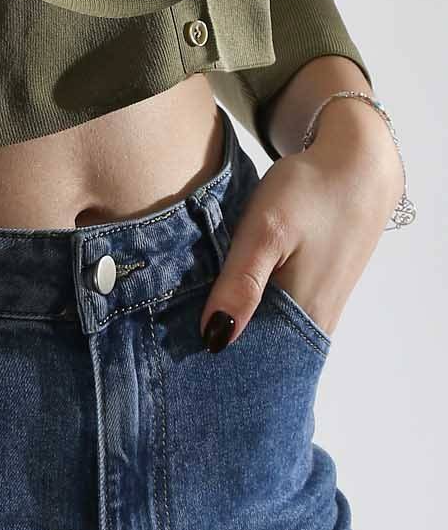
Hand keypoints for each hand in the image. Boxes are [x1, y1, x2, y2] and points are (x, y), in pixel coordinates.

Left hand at [198, 99, 405, 351]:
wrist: (357, 165)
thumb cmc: (309, 193)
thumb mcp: (266, 231)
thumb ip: (241, 284)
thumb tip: (214, 339)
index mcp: (303, 317)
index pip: (252, 363)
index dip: (212, 362)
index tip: (174, 356)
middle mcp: (315, 325)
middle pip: (259, 354)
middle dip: (218, 347)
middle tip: (172, 337)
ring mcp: (319, 309)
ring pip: (267, 334)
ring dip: (233, 327)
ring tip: (189, 319)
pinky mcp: (317, 292)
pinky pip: (277, 317)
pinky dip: (250, 311)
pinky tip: (222, 299)